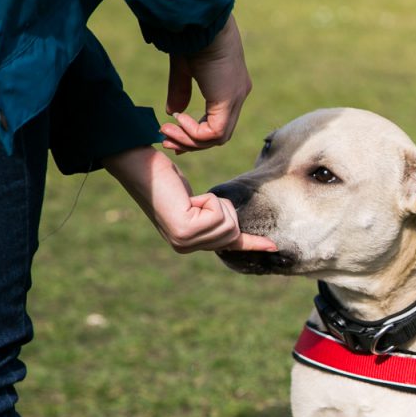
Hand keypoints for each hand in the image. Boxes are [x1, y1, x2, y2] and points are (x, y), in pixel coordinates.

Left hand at [103, 147, 276, 252]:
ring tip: (193, 200)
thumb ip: (211, 220)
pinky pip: (218, 213)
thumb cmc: (166, 181)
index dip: (252, 244)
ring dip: (216, 203)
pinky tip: (190, 199)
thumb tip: (233, 234)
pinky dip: (210, 199)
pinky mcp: (185, 230)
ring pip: (228, 222)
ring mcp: (184, 242)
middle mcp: (185, 247)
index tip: (274, 246)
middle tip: (198, 200)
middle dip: (224, 209)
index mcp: (187, 244)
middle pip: (233, 230)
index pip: (227, 244)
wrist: (142, 169)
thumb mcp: (195, 203)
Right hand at [161, 15, 250, 153]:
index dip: (196, 134)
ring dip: (189, 140)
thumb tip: (172, 113)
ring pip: (218, 139)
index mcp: (230, 88)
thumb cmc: (192, 39)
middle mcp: (238, 96)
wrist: (200, 25)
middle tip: (166, 142)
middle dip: (191, 143)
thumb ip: (181, 92)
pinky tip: (178, 118)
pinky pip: (215, 132)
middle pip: (219, 135)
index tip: (173, 135)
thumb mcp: (184, 69)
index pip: (219, 123)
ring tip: (166, 131)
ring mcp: (236, 99)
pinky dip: (194, 132)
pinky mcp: (229, 101)